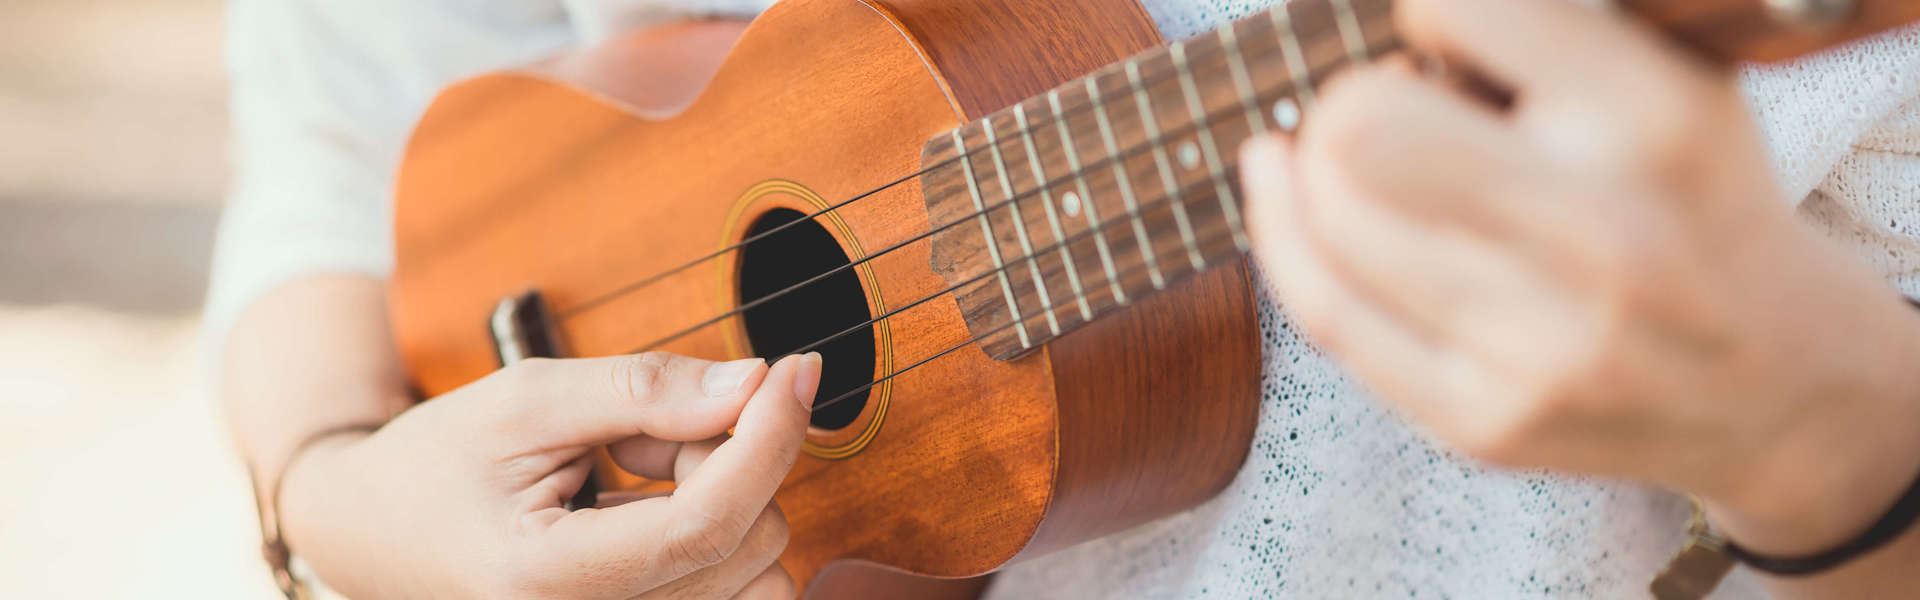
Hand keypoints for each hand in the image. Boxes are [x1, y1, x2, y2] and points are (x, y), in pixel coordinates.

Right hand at [276, 351, 821, 598]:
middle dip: (724, 458)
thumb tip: (755, 383)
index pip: (703, 524)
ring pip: (759, 564)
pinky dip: (723, 533)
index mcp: (547, 583)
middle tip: (640, 432)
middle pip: (745, 537)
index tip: (797, 370)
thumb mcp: (526, 399)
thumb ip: (642, 391)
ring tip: (631, 479)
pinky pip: (743, 587)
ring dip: (722, 498)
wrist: (377, 534)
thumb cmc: (441, 463)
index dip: (767, 439)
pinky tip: (650, 513)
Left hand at [1241, 0, 1919, 555]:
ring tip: (1356, 157)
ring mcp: (1540, 345)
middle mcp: (1605, 236)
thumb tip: (1378, 32)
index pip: (1452, 9)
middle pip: (1359, 129)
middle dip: (1349, 102)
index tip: (1442, 43)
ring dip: (1315, 169)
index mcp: (1656, 118)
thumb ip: (1527, 39)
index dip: (1422, 15)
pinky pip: (1326, 311)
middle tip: (1388, 109)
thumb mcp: (1661, 78)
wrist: (1771, 382)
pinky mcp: (1484, 421)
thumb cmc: (1683, 197)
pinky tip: (1276, 181)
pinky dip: (1284, 232)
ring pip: (1328, 218)